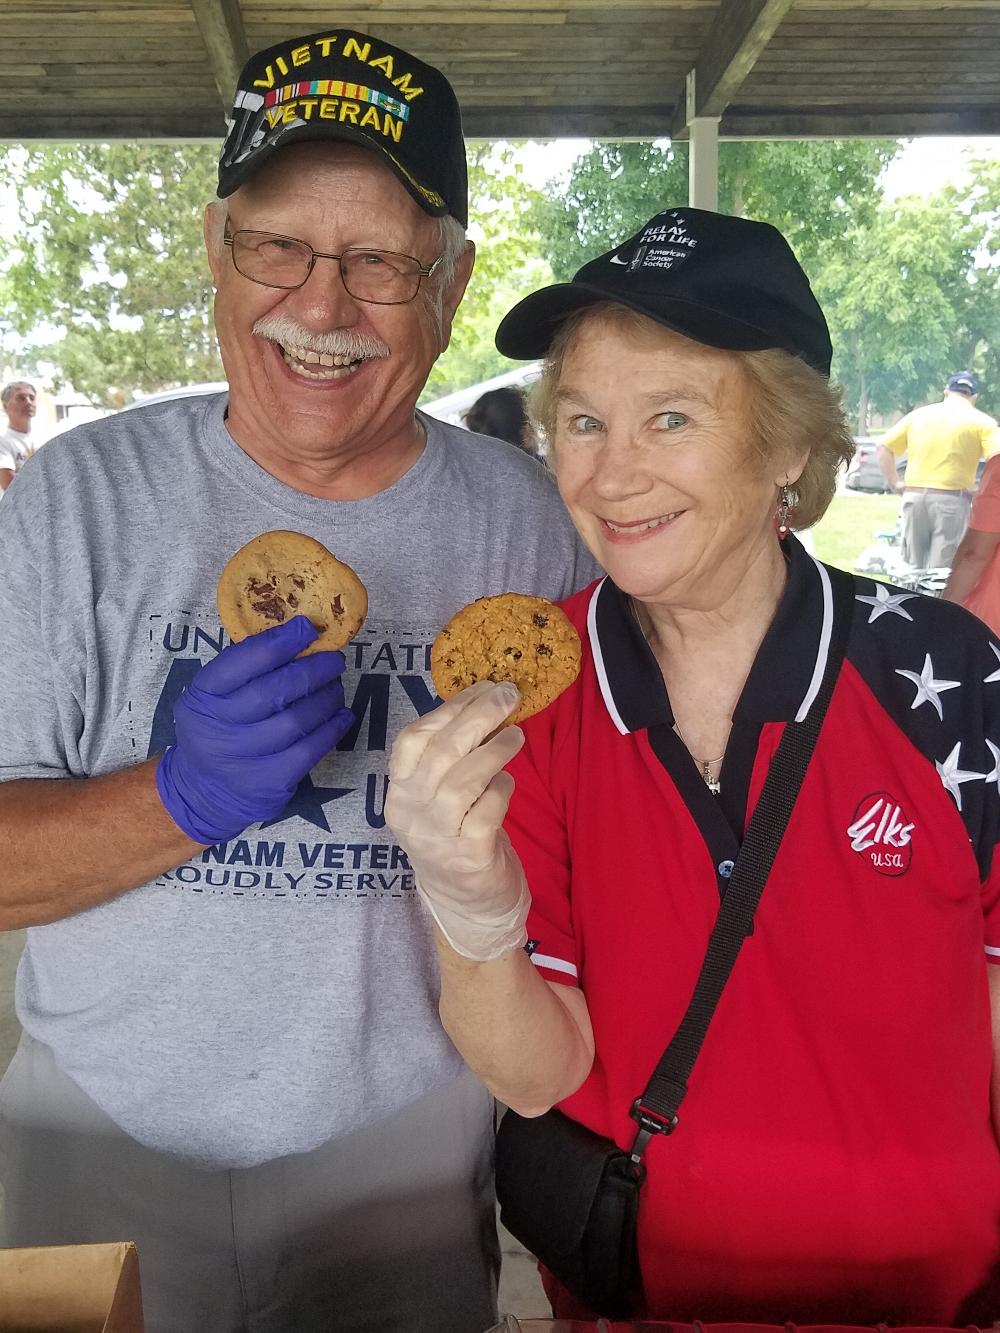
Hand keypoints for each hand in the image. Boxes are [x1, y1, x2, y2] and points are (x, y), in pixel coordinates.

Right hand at [156, 616, 353, 844]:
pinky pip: (310, 750)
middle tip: (334, 660)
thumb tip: (299, 636)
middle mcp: (219, 726)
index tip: (307, 628)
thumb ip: (245, 670)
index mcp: (203, 695)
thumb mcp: (212, 696)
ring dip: (326, 698)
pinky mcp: (269, 782)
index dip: (280, 641)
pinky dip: (332, 729)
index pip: (242, 661)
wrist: (204, 790)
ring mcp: (244, 758)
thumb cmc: (217, 728)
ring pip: (297, 720)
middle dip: (313, 669)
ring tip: (336, 688)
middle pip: (275, 690)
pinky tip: (341, 715)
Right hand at [386, 680, 529, 961]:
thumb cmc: (455, 838)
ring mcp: (438, 838)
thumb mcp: (438, 799)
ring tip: (516, 736)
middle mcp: (411, 814)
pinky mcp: (468, 858)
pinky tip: (509, 783)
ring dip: (494, 751)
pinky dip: (501, 790)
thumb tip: (484, 703)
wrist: (467, 907)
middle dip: (478, 716)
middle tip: (508, 695)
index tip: (480, 687)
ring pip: (463, 780)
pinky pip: (486, 812)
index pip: (411, 740)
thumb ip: (450, 760)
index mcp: (399, 793)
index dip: (447, 709)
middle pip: (441, 753)